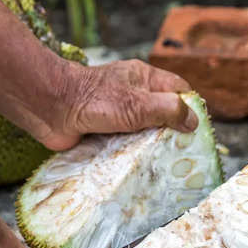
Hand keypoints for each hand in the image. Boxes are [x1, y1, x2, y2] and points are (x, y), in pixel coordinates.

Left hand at [35, 59, 198, 150]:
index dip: (191, 107)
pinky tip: (139, 168)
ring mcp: (117, 114)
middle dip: (172, 132)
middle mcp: (132, 95)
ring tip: (164, 166)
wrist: (50, 109)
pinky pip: (125, 144)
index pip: (178, 90)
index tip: (198, 130)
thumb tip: (194, 121)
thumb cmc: (95, 100)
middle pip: (162, 113)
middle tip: (184, 154)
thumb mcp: (139, 104)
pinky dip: (131, 155)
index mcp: (144, 79)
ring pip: (143, 131)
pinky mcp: (104, 132)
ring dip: (150, 146)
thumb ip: (169, 110)